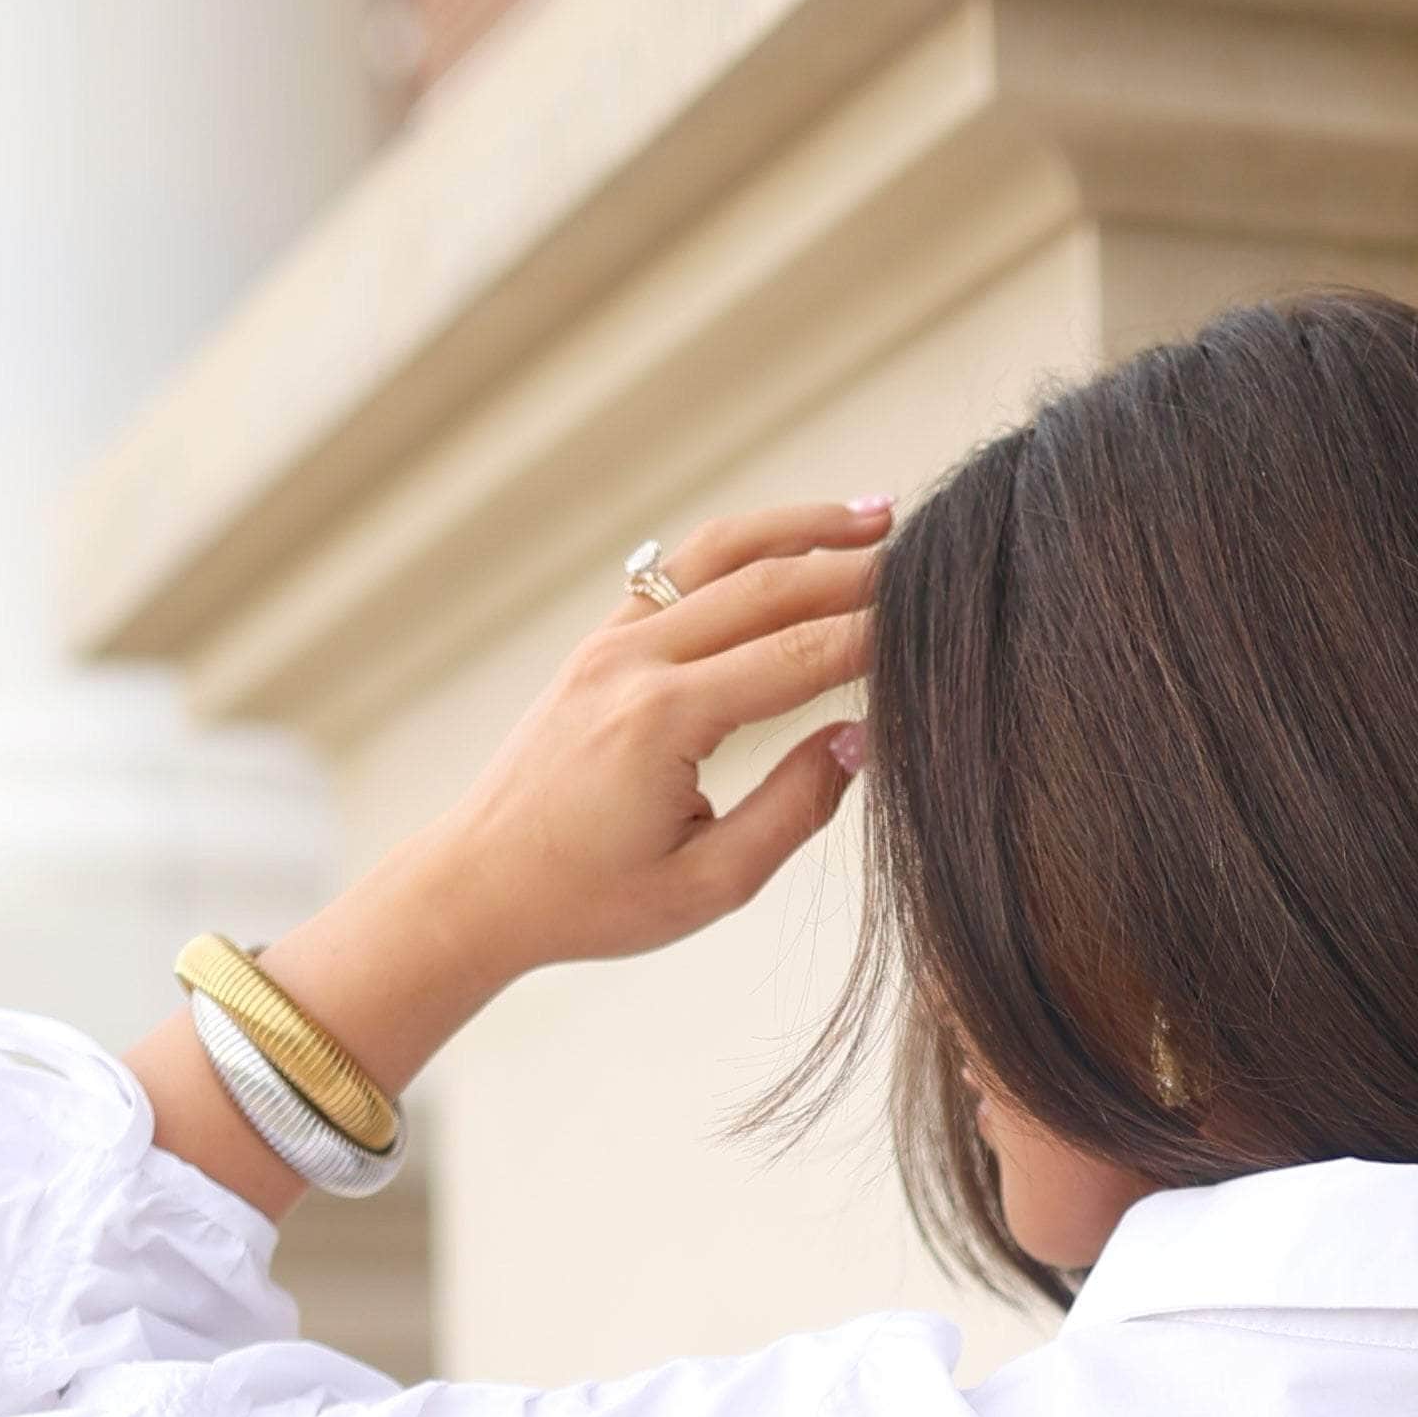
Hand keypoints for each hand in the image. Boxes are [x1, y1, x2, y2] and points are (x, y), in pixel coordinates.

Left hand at [413, 496, 887, 990]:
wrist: (479, 883)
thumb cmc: (589, 901)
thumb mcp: (705, 885)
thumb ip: (792, 811)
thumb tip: (860, 739)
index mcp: (663, 721)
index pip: (799, 657)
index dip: (877, 638)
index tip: (938, 626)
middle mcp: (635, 661)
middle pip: (768, 585)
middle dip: (856, 568)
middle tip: (932, 560)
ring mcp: (611, 640)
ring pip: (722, 554)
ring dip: (801, 528)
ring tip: (875, 515)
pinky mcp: (600, 641)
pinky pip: (681, 570)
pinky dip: (744, 546)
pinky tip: (792, 544)